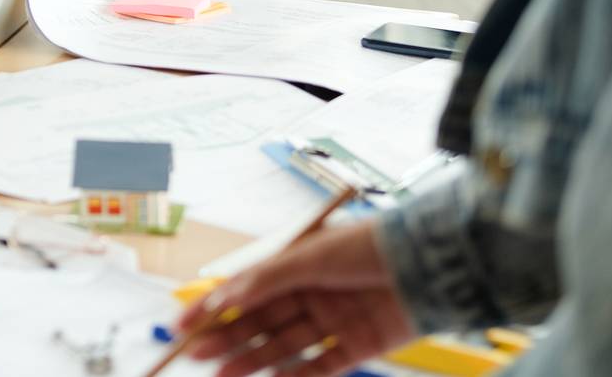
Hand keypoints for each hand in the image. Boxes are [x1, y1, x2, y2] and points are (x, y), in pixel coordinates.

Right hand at [176, 220, 413, 376]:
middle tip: (196, 355)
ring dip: (252, 360)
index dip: (214, 306)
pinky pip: (319, 367)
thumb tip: (225, 296)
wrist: (429, 264)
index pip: (246, 289)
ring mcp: (333, 321)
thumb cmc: (367, 248)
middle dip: (227, 338)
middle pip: (261, 321)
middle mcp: (311, 293)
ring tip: (221, 376)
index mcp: (296, 265)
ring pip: (283, 346)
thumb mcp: (310, 257)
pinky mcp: (357, 347)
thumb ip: (267, 279)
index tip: (182, 324)